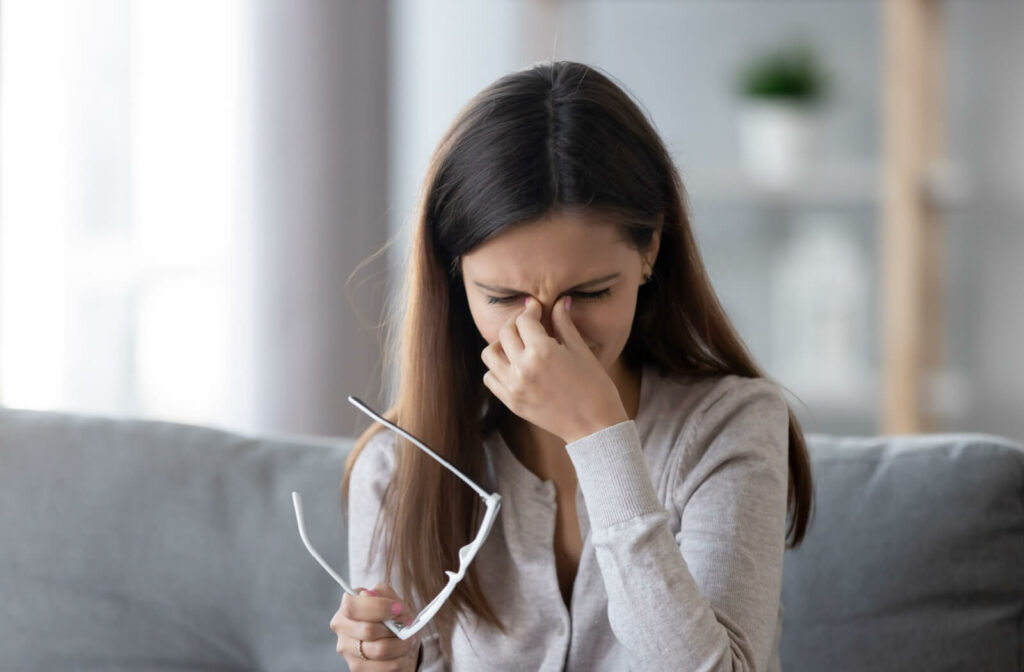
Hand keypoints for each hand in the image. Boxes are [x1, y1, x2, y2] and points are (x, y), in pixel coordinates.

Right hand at [330, 583, 420, 670]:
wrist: (398, 640)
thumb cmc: (393, 617)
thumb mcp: (391, 599)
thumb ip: (384, 593)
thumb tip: (371, 594)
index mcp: (347, 607)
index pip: (352, 607)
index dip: (379, 607)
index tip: (398, 609)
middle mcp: (342, 628)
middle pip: (367, 630)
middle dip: (394, 629)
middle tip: (407, 627)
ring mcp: (347, 650)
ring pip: (379, 650)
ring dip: (401, 645)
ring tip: (407, 640)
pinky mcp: (357, 668)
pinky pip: (383, 667)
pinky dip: (398, 660)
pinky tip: (400, 654)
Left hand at [481, 295, 627, 442]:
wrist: (594, 426)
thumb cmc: (595, 387)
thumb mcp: (581, 351)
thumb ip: (564, 324)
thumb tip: (561, 301)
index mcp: (542, 352)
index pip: (525, 320)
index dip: (531, 309)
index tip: (536, 307)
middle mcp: (523, 368)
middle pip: (505, 333)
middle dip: (516, 322)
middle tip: (527, 322)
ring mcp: (514, 387)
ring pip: (489, 354)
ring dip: (500, 344)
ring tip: (516, 344)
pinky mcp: (511, 402)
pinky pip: (490, 378)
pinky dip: (496, 368)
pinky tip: (513, 365)